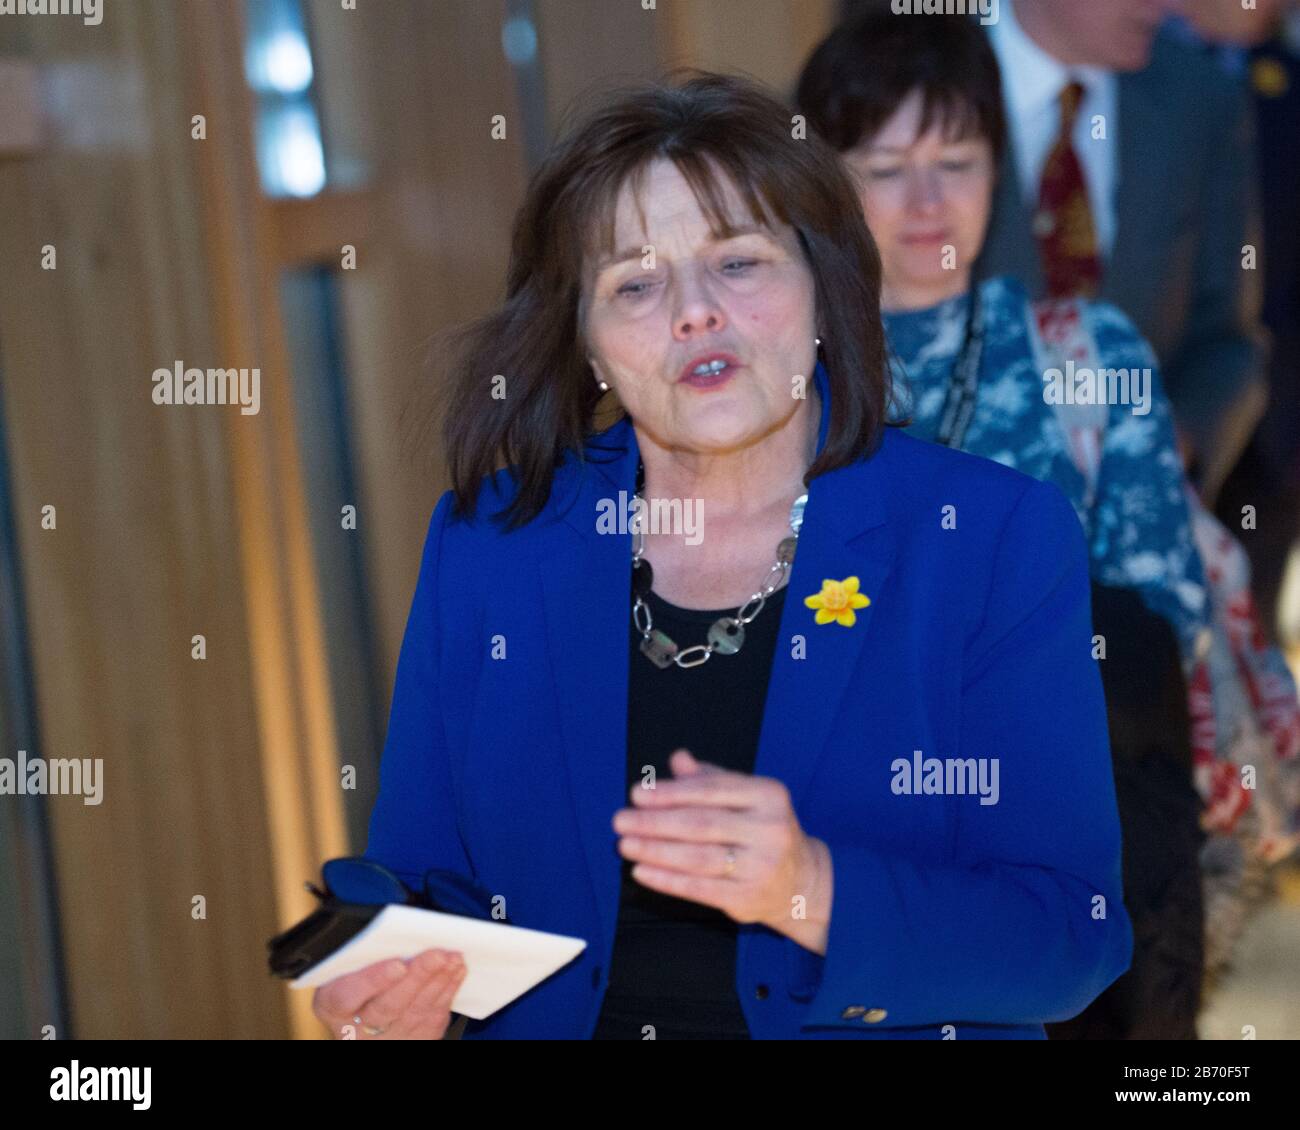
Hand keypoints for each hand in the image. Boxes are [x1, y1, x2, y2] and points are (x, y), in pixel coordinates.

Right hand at [312, 949, 466, 1038]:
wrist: (364, 1023)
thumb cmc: (356, 986)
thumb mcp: (346, 969)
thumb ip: (363, 955)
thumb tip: (398, 932)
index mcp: (332, 1005)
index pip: (346, 997)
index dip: (373, 980)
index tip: (398, 964)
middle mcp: (356, 1029)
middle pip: (387, 1007)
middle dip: (417, 978)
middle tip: (438, 955)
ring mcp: (385, 1040)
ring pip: (414, 1013)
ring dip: (438, 982)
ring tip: (453, 958)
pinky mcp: (411, 1043)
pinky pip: (432, 1021)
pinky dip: (447, 994)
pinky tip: (456, 973)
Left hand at [612, 749, 829, 941]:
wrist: (801, 881)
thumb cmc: (763, 831)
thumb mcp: (746, 798)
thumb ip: (711, 779)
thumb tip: (678, 759)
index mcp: (768, 795)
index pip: (711, 790)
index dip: (670, 792)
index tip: (637, 794)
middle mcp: (770, 829)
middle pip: (701, 824)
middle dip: (655, 822)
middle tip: (621, 820)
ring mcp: (762, 866)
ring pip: (697, 857)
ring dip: (655, 851)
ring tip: (625, 844)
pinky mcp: (749, 897)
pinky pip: (699, 888)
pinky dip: (667, 880)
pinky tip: (642, 872)